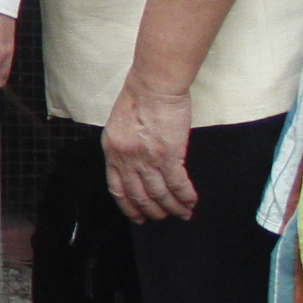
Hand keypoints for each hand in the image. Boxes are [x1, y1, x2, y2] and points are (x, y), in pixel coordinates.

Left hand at [103, 82, 197, 220]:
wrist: (154, 84)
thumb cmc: (139, 98)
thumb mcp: (119, 125)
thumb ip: (124, 147)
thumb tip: (135, 166)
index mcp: (112, 151)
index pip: (117, 188)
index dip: (128, 206)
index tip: (138, 216)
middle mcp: (126, 159)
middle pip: (139, 196)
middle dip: (153, 211)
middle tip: (163, 217)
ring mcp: (147, 159)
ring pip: (160, 194)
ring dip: (172, 207)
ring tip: (182, 214)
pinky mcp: (168, 155)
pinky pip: (178, 184)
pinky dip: (185, 196)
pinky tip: (191, 202)